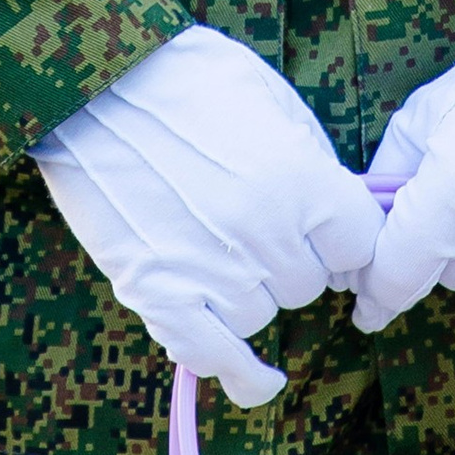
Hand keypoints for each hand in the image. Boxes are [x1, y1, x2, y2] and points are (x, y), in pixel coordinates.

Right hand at [35, 24, 383, 408]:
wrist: (94, 81)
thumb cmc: (186, 77)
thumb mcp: (271, 97)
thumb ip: (315, 161)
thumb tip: (343, 212)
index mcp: (300, 180)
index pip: (360, 246)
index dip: (346, 238)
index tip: (331, 233)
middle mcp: (263, 234)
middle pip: (310, 283)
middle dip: (293, 256)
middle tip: (255, 219)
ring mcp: (210, 270)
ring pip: (263, 313)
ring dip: (252, 289)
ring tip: (218, 243)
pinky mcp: (158, 293)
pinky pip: (213, 357)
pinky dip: (239, 372)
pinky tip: (257, 377)